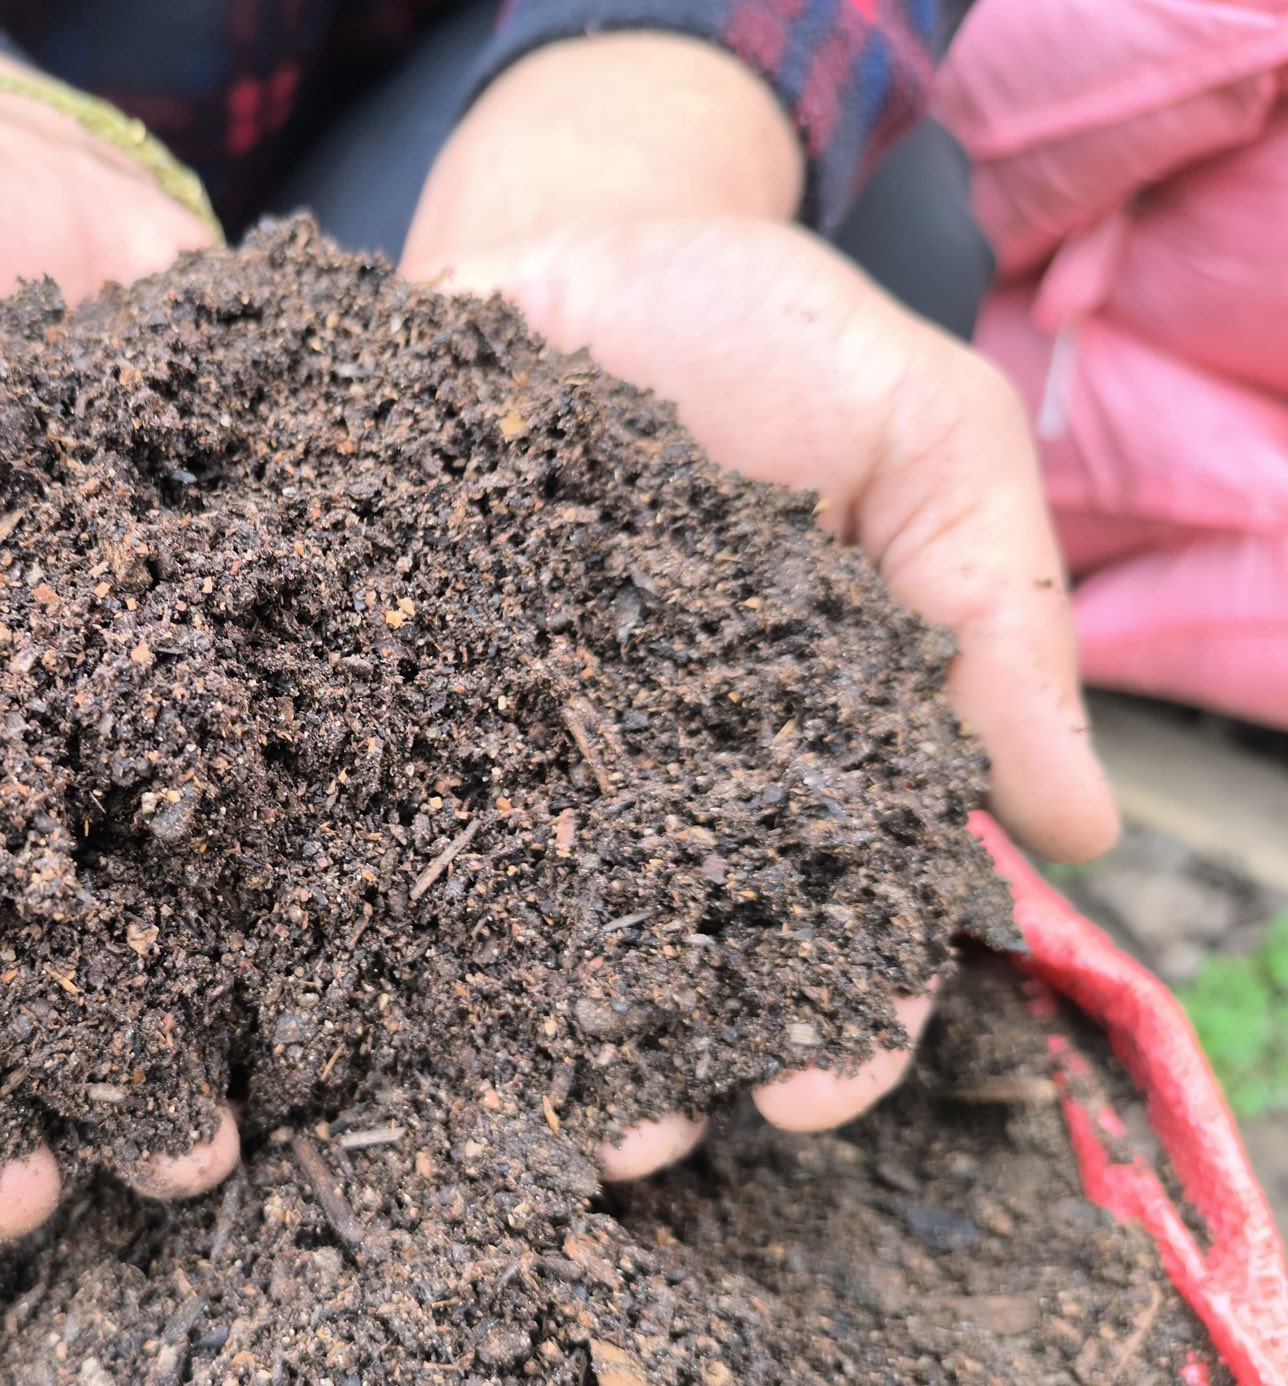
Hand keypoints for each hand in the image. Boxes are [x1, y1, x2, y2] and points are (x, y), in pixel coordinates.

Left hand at [404, 33, 1119, 1175]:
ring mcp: (501, 750)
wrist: (572, 229)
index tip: (803, 1087)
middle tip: (611, 1144)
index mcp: (792, 754)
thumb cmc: (767, 331)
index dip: (840, 1022)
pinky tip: (317, 963)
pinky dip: (345, 887)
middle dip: (647, 1071)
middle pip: (660, 967)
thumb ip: (992, 611)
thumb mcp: (924, 435)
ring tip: (463, 1109)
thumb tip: (1078, 829)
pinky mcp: (382, 697)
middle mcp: (643, 786)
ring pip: (503, 928)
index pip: (839, 926)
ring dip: (492, 1030)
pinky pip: (362, 803)